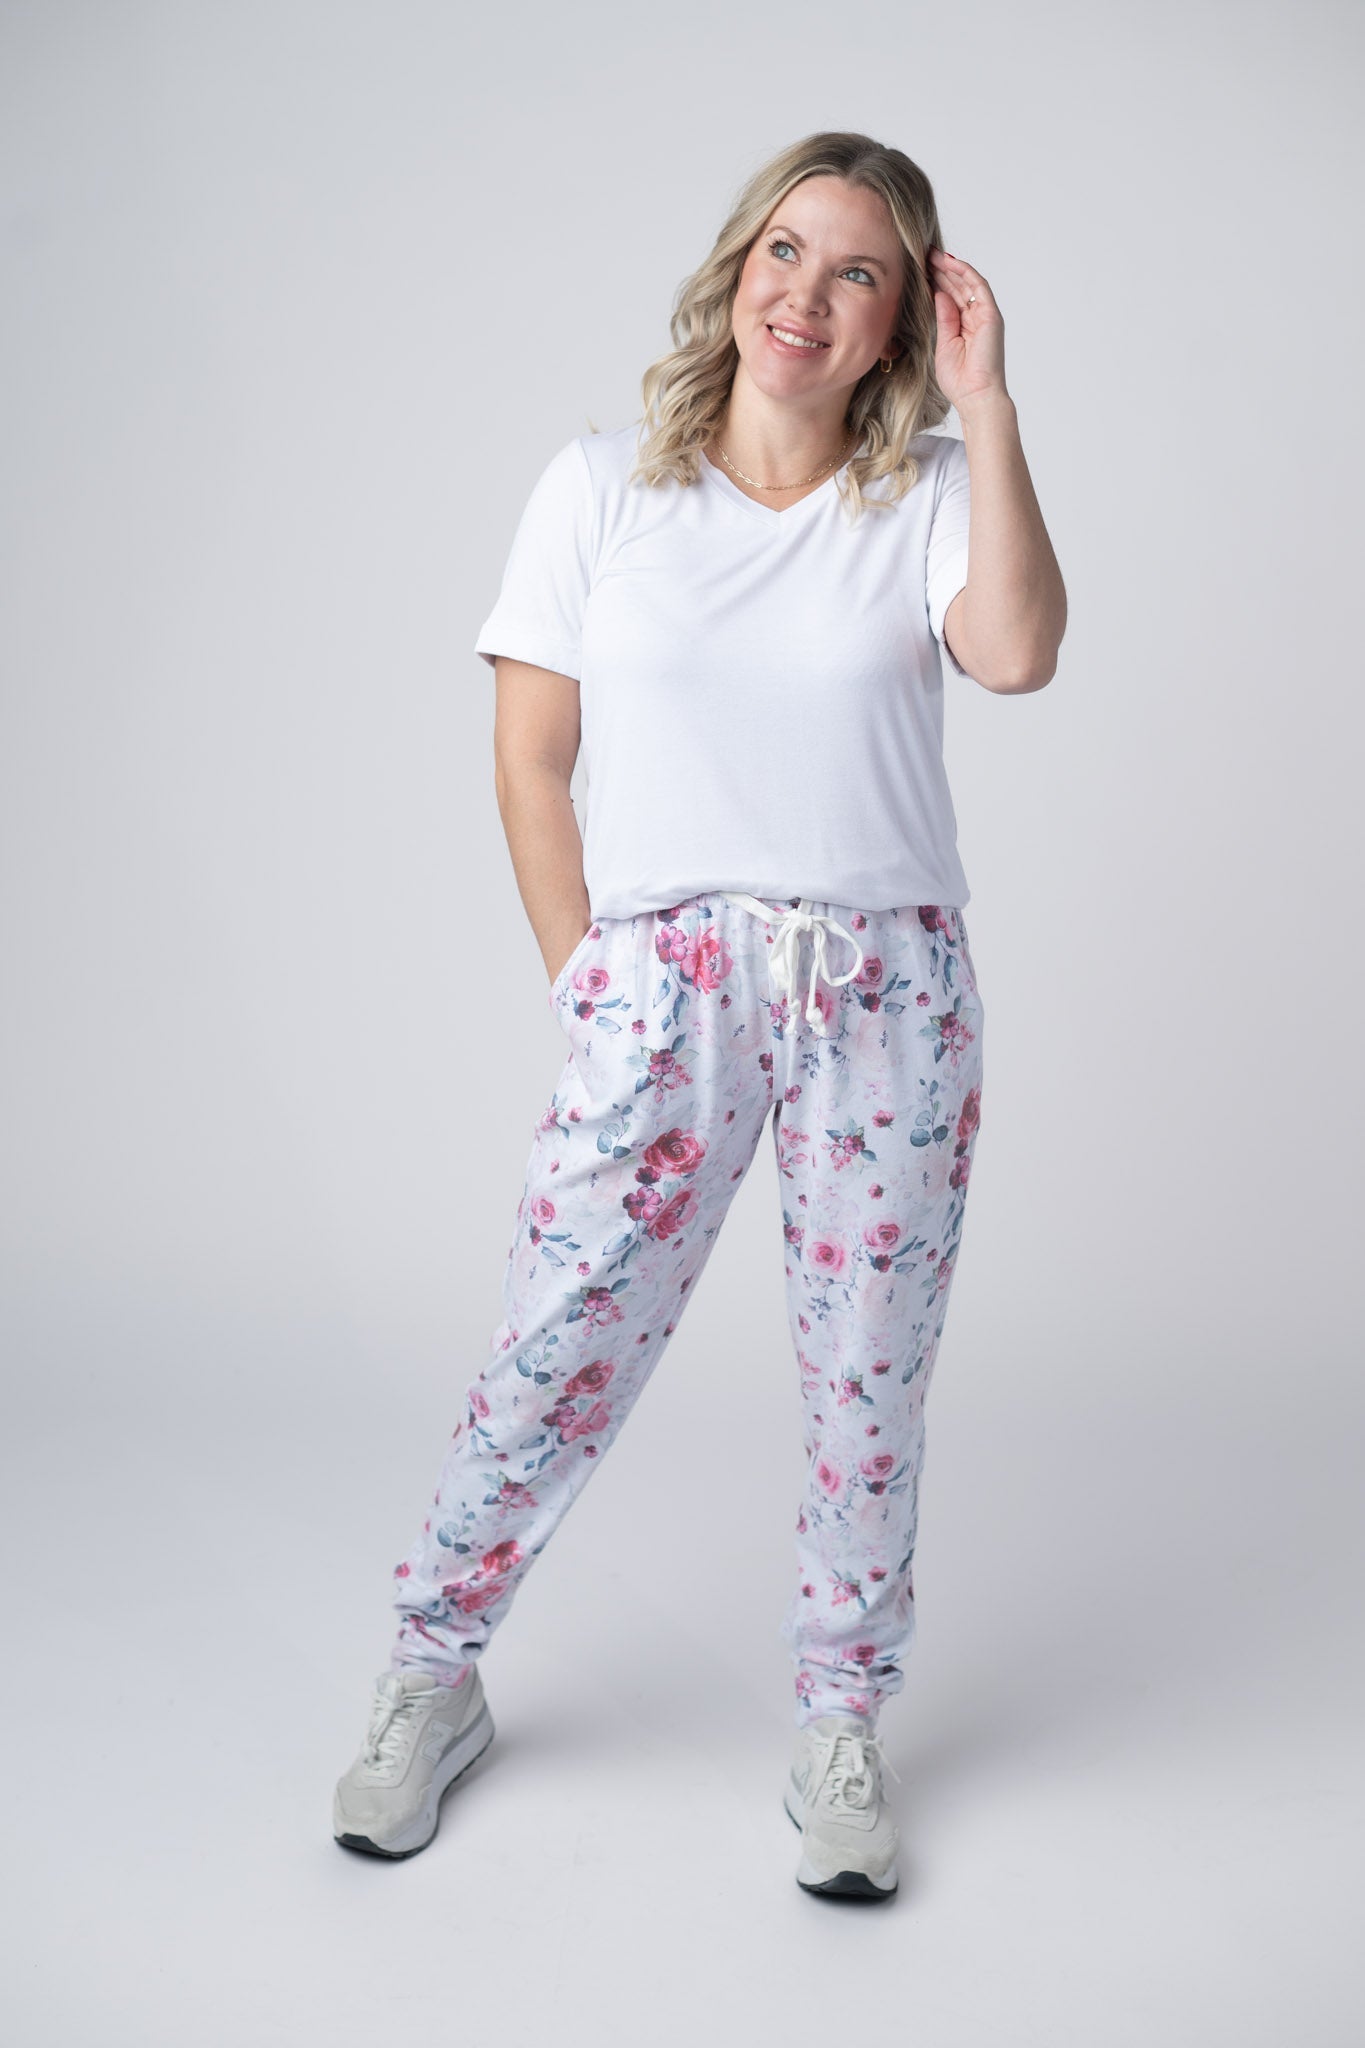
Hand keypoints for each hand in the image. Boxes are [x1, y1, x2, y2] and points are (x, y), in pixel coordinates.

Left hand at [927, 249, 1008, 416]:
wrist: (975, 396)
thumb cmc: (959, 380)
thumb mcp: (944, 343)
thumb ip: (943, 318)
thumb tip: (938, 294)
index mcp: (964, 326)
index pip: (949, 297)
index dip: (935, 282)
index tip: (918, 270)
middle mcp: (976, 318)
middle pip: (957, 287)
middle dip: (940, 270)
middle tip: (922, 254)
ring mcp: (985, 315)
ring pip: (966, 283)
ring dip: (950, 266)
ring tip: (931, 254)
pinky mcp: (991, 315)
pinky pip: (978, 286)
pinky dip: (965, 272)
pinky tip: (950, 262)